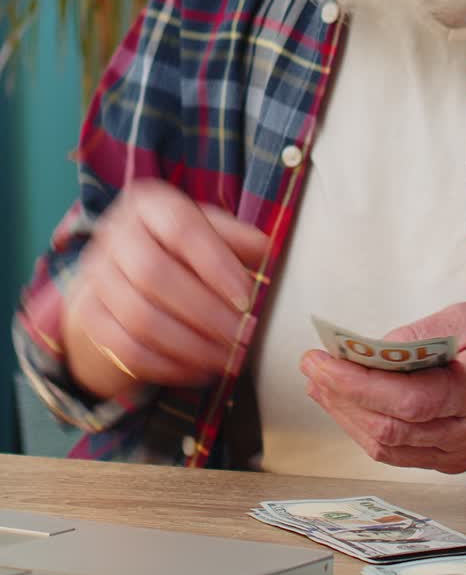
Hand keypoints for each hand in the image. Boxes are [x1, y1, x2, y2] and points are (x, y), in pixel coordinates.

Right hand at [62, 180, 267, 397]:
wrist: (122, 272)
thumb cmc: (177, 247)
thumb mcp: (208, 231)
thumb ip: (236, 238)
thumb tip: (267, 249)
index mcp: (149, 204)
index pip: (181, 227)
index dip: (216, 263)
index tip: (246, 296)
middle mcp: (116, 234)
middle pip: (154, 275)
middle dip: (204, 312)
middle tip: (241, 334)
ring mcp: (97, 276)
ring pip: (139, 318)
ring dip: (190, 345)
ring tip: (226, 357)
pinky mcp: (89, 315)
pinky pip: (126, 348)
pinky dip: (168, 365)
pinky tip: (199, 370)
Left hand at [300, 301, 465, 474]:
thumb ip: (424, 335)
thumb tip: (372, 348)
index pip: (410, 401)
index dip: (358, 384)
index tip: (322, 359)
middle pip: (391, 430)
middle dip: (340, 398)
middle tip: (311, 364)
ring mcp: (461, 454)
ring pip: (388, 448)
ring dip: (345, 415)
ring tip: (318, 379)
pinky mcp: (451, 459)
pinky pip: (398, 451)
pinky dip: (364, 426)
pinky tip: (344, 400)